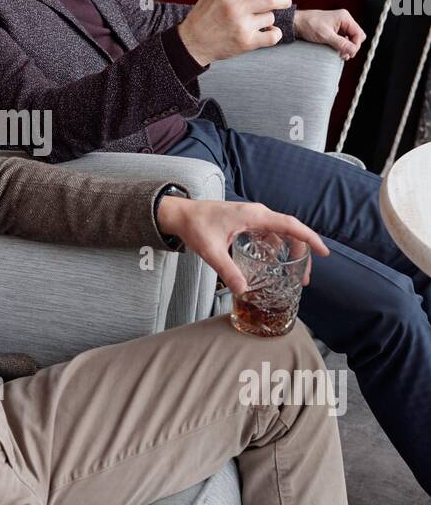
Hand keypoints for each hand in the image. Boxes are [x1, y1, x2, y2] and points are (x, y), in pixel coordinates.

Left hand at [156, 197, 328, 294]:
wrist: (181, 214)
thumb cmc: (195, 226)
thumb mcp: (211, 251)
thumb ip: (227, 270)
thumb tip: (243, 290)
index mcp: (254, 216)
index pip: (290, 225)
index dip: (309, 238)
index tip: (324, 251)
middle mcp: (257, 214)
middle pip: (289, 231)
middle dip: (302, 253)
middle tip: (305, 278)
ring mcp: (253, 217)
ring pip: (280, 234)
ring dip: (289, 252)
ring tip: (293, 275)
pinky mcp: (247, 222)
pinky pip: (269, 235)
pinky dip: (275, 249)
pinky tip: (272, 265)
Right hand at [177, 0, 291, 66]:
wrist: (192, 44)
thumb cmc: (201, 17)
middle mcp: (235, 10)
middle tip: (284, 0)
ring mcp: (241, 27)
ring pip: (270, 17)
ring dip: (269, 17)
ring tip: (260, 18)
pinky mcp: (246, 43)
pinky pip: (272, 37)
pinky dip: (275, 33)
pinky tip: (270, 31)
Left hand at [294, 7, 365, 59]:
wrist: (297, 23)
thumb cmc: (309, 25)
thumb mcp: (325, 36)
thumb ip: (340, 43)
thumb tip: (353, 50)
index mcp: (345, 17)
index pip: (359, 34)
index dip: (356, 45)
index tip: (349, 54)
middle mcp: (344, 20)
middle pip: (356, 36)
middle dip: (352, 47)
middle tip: (344, 55)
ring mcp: (339, 25)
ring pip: (350, 39)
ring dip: (347, 48)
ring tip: (340, 55)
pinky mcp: (334, 30)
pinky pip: (343, 39)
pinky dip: (342, 46)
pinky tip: (337, 51)